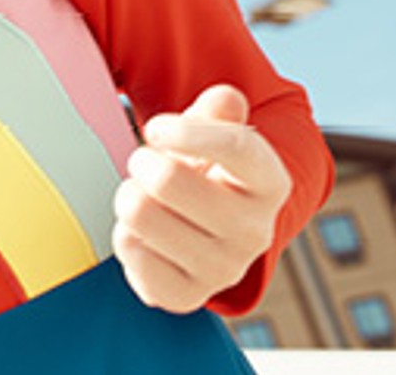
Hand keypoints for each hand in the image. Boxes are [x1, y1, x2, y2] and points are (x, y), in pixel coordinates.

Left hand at [112, 83, 290, 313]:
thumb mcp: (212, 134)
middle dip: (142, 162)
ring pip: (139, 213)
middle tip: (145, 166)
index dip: (185, 130)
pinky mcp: (187, 296)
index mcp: (271, 183)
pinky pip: (130, 251)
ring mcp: (223, 269)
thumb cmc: (203, 172)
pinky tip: (144, 236)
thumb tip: (224, 99)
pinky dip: (125, 237)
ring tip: (145, 200)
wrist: (201, 234)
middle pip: (167, 179)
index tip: (156, 127)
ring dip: (129, 198)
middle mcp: (255, 231)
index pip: (237, 146)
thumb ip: (218, 111)